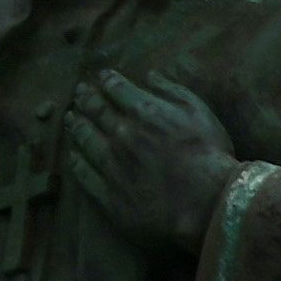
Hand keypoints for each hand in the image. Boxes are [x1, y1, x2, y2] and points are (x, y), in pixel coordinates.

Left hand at [63, 72, 242, 254]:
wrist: (206, 205)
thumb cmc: (209, 156)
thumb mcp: (199, 113)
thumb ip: (172, 91)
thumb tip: (150, 75)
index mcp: (142, 112)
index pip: (116, 88)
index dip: (107, 80)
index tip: (101, 76)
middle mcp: (120, 134)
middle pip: (95, 111)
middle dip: (86, 98)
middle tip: (79, 92)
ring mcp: (110, 165)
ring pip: (85, 140)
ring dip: (76, 126)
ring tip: (71, 119)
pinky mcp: (108, 194)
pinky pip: (85, 174)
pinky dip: (77, 162)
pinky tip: (73, 156)